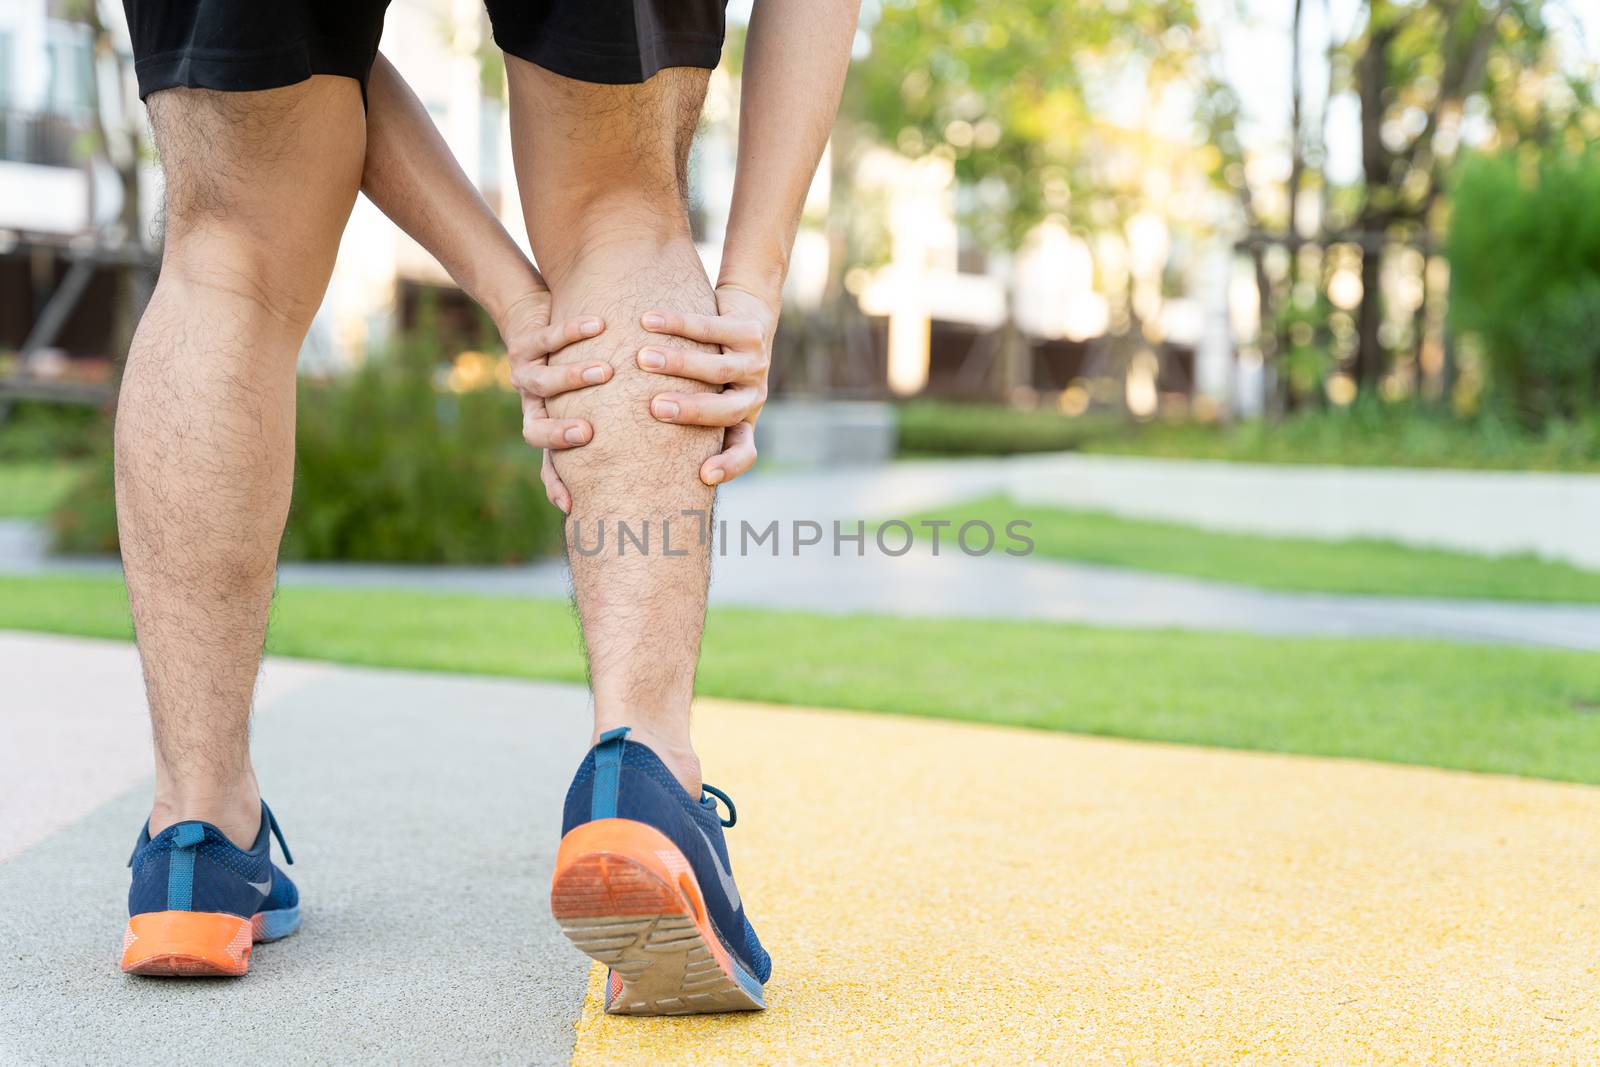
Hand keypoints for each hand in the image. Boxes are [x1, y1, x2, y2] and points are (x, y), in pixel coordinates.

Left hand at [498, 288, 610, 513]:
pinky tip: (601, 326)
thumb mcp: (602, 400)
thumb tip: (674, 462)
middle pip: (535, 432)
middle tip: (587, 433)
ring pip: (543, 384)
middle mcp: (534, 406)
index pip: (550, 466)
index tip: (574, 503)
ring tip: (608, 371)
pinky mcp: (526, 341)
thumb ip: (624, 428)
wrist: (538, 317)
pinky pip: (549, 339)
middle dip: (558, 435)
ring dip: (574, 379)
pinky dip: (574, 333)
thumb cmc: (588, 362)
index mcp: (550, 427)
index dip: (557, 484)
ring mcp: (526, 374)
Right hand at [636, 284, 775, 486]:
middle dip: (691, 410)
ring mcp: (755, 363)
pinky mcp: (749, 331)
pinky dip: (678, 324)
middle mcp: (752, 395)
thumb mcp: (703, 399)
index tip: (704, 475)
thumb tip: (623, 452)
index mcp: (741, 420)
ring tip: (642, 358)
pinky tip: (647, 321)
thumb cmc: (708, 367)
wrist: (747, 315)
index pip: (744, 452)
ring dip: (679, 363)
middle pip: (727, 411)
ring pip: (718, 368)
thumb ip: (677, 426)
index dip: (729, 466)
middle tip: (655, 407)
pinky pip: (711, 328)